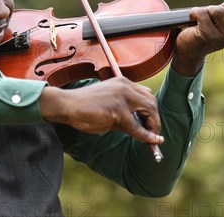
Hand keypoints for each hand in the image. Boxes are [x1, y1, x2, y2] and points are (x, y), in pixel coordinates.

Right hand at [39, 77, 163, 144]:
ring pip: (148, 110)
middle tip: (155, 134)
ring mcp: (122, 96)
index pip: (146, 95)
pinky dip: (146, 135)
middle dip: (155, 119)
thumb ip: (126, 114)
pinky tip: (152, 141)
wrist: (68, 105)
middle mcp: (125, 86)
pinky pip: (137, 126)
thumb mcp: (110, 108)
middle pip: (151, 102)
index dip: (152, 112)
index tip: (152, 125)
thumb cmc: (86, 108)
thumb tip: (142, 128)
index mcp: (123, 83)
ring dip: (153, 126)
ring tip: (153, 138)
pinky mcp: (118, 109)